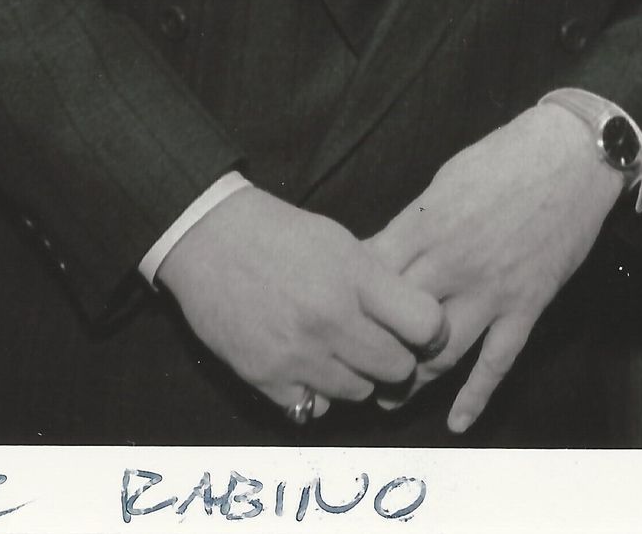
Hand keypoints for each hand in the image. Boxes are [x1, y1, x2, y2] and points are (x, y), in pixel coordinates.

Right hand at [156, 186, 448, 418]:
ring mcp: (296, 353)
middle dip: (398, 359)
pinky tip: (310, 367)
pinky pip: (315, 408)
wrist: (210, 239)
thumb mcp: (342, 242)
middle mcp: (330, 320)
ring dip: (359, 377)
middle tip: (382, 344)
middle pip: (397, 368)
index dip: (431, 331)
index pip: (426, 326)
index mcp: (355, 278)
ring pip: (359, 393)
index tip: (421, 329)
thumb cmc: (282, 234)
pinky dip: (318, 393)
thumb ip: (380, 283)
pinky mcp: (264, 377)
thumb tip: (420, 320)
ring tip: (342, 352)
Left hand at [366, 104, 624, 432]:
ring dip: (410, 381)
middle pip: (395, 323)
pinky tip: (458, 422)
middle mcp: (452, 264)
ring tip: (388, 399)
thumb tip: (383, 253)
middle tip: (351, 367)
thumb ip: (415, 222)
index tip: (335, 316)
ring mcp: (491, 290)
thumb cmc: (506, 156)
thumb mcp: (446, 179)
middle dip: (370, 348)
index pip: (371, 277)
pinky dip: (476, 396)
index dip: (348, 302)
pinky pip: (497, 361)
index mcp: (426, 226)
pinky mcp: (526, 306)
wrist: (574, 156)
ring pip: (440, 353)